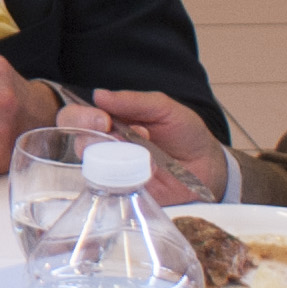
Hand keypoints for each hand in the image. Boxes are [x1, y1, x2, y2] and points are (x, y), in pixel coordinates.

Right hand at [62, 91, 226, 201]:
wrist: (209, 167)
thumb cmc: (186, 134)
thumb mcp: (165, 108)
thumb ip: (134, 101)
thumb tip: (100, 95)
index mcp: (111, 121)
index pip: (78, 116)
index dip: (81, 116)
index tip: (102, 119)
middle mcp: (106, 146)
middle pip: (77, 141)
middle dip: (92, 137)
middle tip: (117, 136)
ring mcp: (114, 171)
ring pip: (91, 166)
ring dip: (114, 157)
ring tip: (143, 152)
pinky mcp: (125, 192)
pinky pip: (112, 188)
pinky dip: (127, 178)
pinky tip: (147, 171)